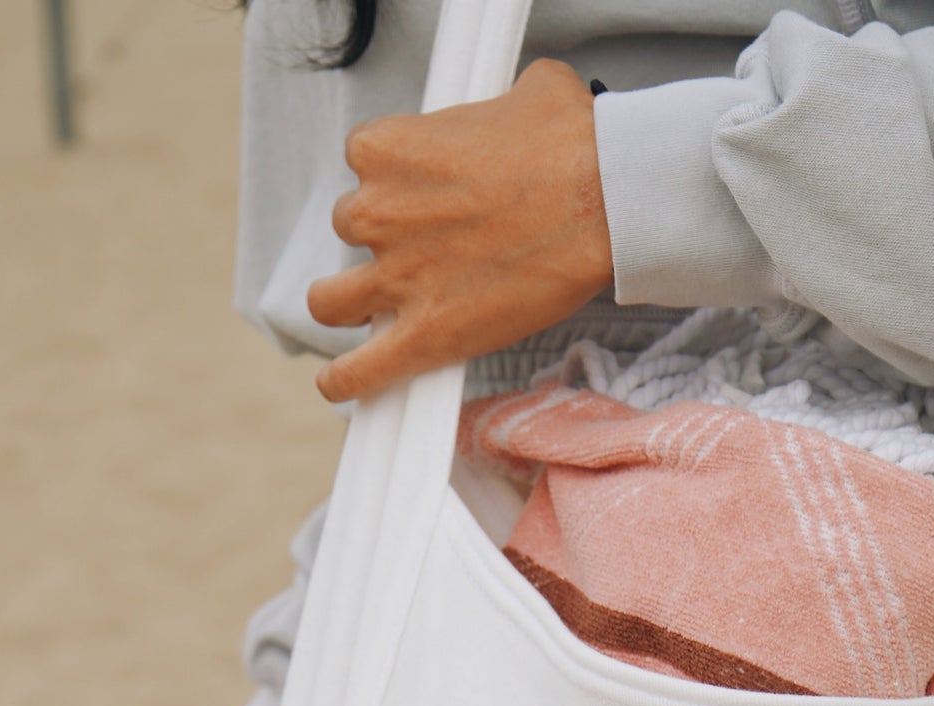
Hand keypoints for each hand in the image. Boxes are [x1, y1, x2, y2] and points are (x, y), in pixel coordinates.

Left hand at [306, 60, 613, 404]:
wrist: (603, 204)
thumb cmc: (570, 146)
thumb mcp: (527, 94)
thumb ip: (495, 110)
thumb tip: (516, 119)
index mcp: (390, 148)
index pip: (364, 162)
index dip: (394, 180)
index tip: (423, 192)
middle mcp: (379, 211)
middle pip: (349, 229)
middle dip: (380, 239)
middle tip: (419, 247)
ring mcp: (396, 278)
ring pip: (330, 301)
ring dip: (346, 305)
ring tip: (369, 311)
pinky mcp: (425, 334)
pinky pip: (359, 370)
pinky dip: (346, 381)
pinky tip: (344, 383)